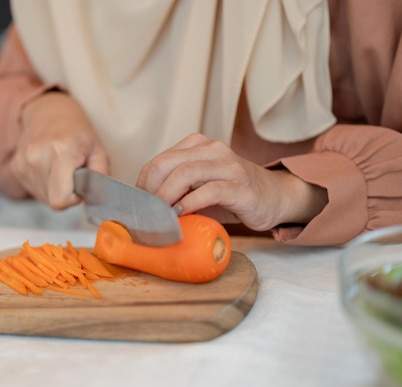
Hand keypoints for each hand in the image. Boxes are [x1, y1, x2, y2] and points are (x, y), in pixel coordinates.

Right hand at [12, 92, 108, 208]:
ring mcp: (24, 162)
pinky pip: (32, 189)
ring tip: (60, 169)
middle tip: (72, 175)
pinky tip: (48, 168)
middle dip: (65, 194)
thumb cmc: (77, 132)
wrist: (49, 112)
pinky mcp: (16, 166)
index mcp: (61, 151)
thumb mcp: (98, 151)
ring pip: (42, 197)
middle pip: (52, 200)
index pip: (61, 199)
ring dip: (54, 189)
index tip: (80, 186)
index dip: (73, 198)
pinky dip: (43, 184)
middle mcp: (37, 156)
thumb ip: (100, 177)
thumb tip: (97, 199)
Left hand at [136, 134, 327, 230]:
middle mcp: (213, 149)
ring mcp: (228, 165)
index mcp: (198, 145)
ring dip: (167, 197)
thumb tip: (143, 209)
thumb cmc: (230, 195)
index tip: (139, 207)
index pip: (159, 161)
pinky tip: (181, 215)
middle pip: (168, 164)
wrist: (274, 197)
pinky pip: (210, 191)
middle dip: (151, 191)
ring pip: (186, 173)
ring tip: (159, 216)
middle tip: (145, 214)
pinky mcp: (241, 186)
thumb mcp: (198, 187)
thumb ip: (175, 189)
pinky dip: (190, 203)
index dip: (144, 185)